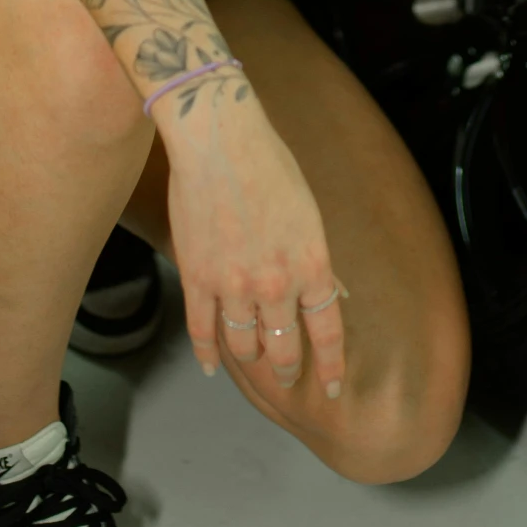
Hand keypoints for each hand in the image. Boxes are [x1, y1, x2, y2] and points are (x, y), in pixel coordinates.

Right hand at [160, 91, 346, 397]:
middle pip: (283, 348)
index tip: (330, 385)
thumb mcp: (309, 214)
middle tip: (287, 376)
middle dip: (287, 368)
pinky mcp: (196, 278)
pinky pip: (201, 330)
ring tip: (253, 362)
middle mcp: (275, 284)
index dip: (329, 365)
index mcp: (311, 265)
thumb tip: (328, 292)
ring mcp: (233, 285)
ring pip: (243, 344)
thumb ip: (315, 260)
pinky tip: (211, 366)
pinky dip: (207, 353)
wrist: (220, 141)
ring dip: (250, 358)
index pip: (326, 332)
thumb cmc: (271, 165)